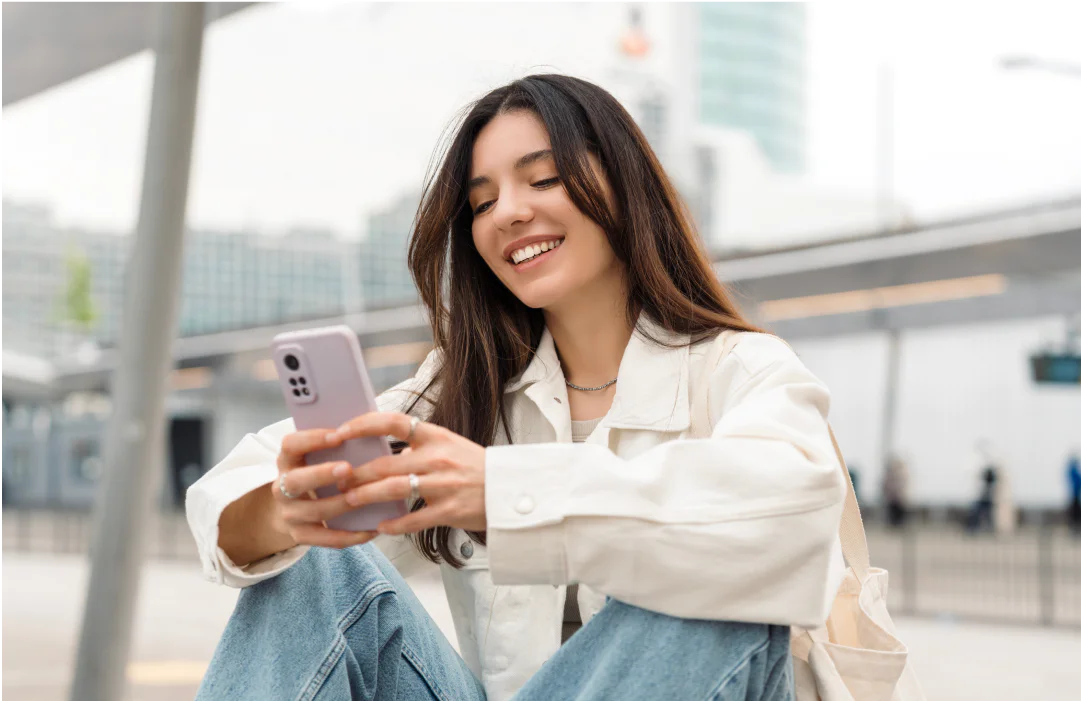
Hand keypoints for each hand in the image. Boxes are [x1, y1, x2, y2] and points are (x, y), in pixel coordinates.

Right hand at [272, 428, 381, 548]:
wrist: (295, 507)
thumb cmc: (317, 472)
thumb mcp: (316, 456)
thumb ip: (335, 446)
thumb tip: (370, 430)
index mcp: (288, 460)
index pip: (290, 444)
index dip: (311, 439)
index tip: (337, 435)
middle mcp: (282, 487)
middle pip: (296, 481)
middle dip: (322, 475)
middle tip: (347, 468)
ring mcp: (289, 513)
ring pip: (314, 511)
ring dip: (341, 505)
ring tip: (366, 499)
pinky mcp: (300, 535)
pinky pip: (324, 539)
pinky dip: (349, 535)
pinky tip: (371, 530)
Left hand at [332, 412, 487, 534]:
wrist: (511, 491)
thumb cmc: (477, 468)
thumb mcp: (451, 446)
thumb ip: (420, 446)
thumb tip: (389, 449)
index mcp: (437, 437)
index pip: (394, 422)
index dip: (363, 424)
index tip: (340, 432)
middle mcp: (439, 458)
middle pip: (386, 463)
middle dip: (355, 473)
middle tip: (336, 479)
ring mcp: (444, 485)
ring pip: (394, 489)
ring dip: (366, 496)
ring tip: (349, 501)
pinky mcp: (450, 511)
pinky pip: (414, 520)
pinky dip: (394, 525)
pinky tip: (381, 527)